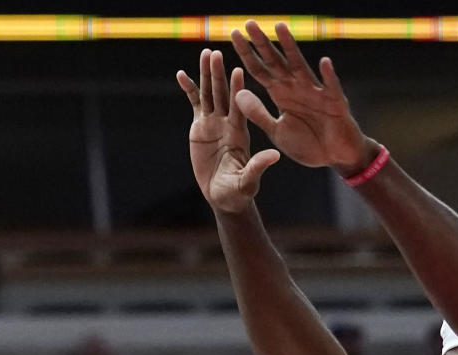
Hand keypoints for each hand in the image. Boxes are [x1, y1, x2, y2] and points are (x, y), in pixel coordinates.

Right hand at [177, 48, 279, 213]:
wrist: (224, 197)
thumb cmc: (239, 192)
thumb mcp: (248, 180)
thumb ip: (258, 166)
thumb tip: (275, 155)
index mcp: (240, 133)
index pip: (239, 107)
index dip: (238, 90)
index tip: (238, 71)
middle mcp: (228, 123)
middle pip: (223, 94)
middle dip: (219, 74)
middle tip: (216, 53)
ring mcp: (214, 123)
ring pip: (209, 94)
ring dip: (207, 75)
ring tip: (205, 54)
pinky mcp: (200, 127)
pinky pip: (195, 104)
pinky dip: (189, 89)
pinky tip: (182, 74)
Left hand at [230, 20, 375, 173]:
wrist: (334, 157)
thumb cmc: (307, 144)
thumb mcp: (277, 131)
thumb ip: (258, 114)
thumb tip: (238, 93)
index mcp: (280, 94)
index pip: (260, 70)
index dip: (247, 54)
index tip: (234, 34)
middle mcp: (295, 87)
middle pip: (275, 62)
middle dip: (262, 44)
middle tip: (249, 23)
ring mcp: (315, 92)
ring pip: (300, 66)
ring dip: (290, 47)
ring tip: (280, 28)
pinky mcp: (334, 103)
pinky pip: (331, 87)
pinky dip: (328, 76)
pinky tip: (324, 62)